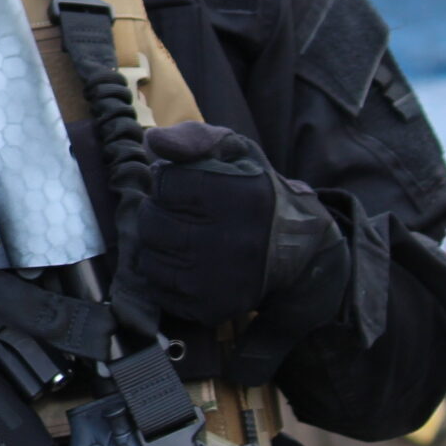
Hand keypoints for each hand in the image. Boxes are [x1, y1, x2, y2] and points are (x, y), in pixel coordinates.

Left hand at [127, 123, 347, 380]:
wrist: (297, 251)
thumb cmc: (255, 193)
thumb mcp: (236, 152)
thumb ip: (194, 137)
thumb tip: (152, 140)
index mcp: (238, 197)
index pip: (165, 184)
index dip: (167, 181)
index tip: (183, 186)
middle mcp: (230, 242)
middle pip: (151, 221)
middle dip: (157, 212)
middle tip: (179, 213)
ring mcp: (220, 280)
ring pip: (148, 257)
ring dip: (156, 244)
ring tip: (182, 236)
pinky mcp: (211, 307)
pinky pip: (158, 289)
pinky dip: (162, 274)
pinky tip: (186, 262)